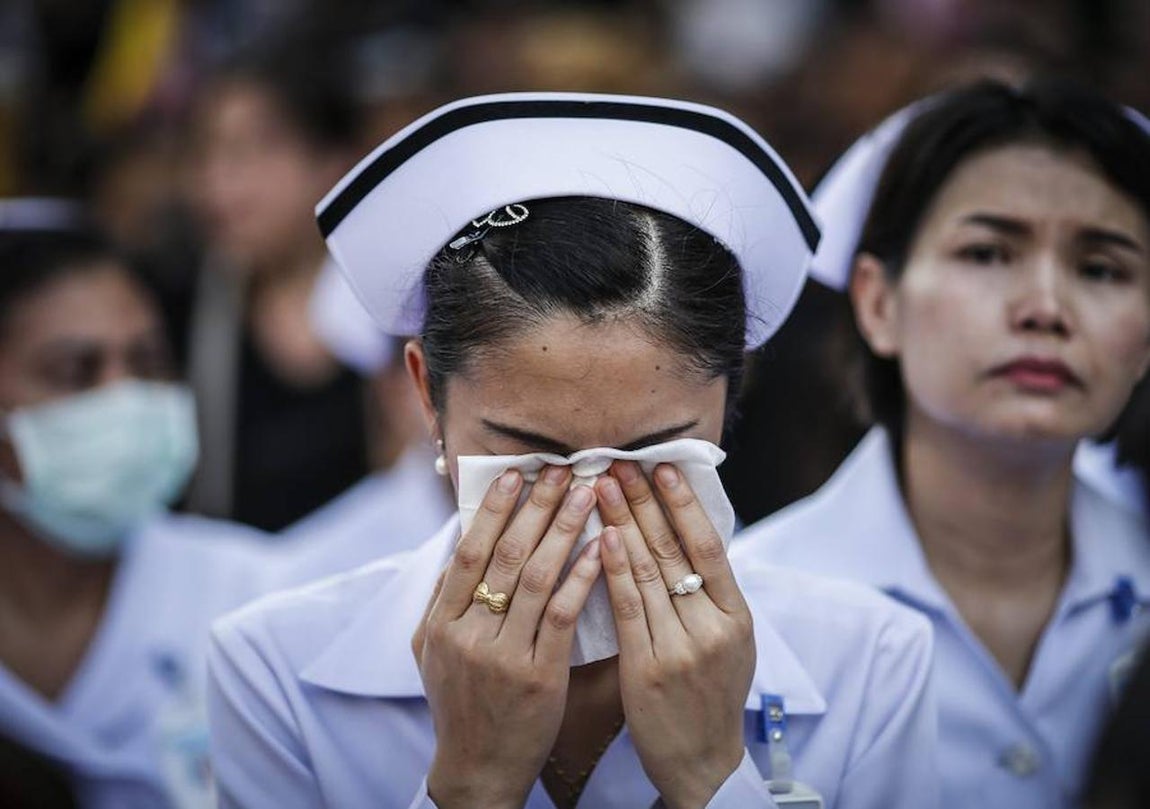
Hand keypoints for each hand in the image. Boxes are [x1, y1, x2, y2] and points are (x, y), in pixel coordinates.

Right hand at [413, 466, 601, 808]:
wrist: (478, 769)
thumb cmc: (460, 703)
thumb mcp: (432, 651)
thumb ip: (442, 599)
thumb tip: (460, 542)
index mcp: (442, 623)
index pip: (469, 551)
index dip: (494, 509)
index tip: (518, 474)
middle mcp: (469, 635)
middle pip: (505, 555)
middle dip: (537, 507)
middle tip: (563, 469)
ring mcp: (504, 656)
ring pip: (537, 578)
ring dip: (564, 529)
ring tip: (588, 494)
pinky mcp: (540, 676)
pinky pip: (562, 615)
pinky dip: (581, 577)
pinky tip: (602, 548)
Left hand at [595, 462, 753, 808]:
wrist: (703, 763)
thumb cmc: (710, 696)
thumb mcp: (729, 642)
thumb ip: (710, 595)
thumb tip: (686, 534)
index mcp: (737, 617)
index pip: (709, 546)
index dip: (685, 503)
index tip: (663, 467)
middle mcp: (713, 628)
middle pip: (675, 550)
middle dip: (646, 501)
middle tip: (619, 462)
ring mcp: (681, 649)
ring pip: (648, 572)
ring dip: (622, 522)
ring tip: (601, 486)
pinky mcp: (648, 671)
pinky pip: (628, 609)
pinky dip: (613, 570)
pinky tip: (600, 538)